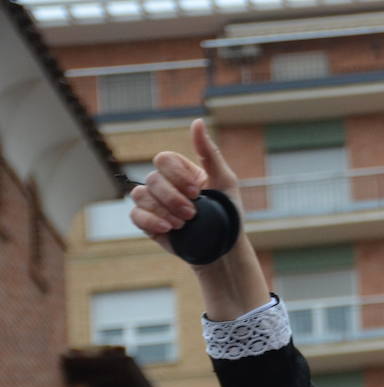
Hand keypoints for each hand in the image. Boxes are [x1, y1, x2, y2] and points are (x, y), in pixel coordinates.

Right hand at [130, 118, 240, 259]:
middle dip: (173, 198)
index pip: (163, 160)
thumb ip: (209, 152)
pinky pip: (135, 215)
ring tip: (184, 223)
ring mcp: (154, 203)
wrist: (224, 247)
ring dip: (163, 209)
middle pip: (152, 179)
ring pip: (140, 195)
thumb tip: (197, 121)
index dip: (177, 175)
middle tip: (193, 213)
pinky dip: (151, 220)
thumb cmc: (228, 213)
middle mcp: (164, 184)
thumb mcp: (225, 180)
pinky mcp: (148, 223)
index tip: (197, 192)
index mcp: (181, 171)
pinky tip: (169, 228)